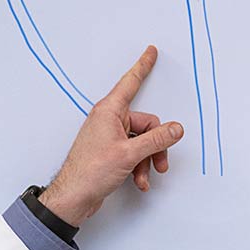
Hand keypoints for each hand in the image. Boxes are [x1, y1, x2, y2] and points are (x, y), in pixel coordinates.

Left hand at [38, 45, 186, 226]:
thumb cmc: (91, 171)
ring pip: (141, 142)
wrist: (74, 197)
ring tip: (144, 176)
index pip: (131, 82)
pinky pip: (133, 153)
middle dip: (155, 145)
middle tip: (160, 163)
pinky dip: (139, 167)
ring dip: (147, 160)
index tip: (150, 52)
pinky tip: (138, 181)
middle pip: (145, 124)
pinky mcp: (110, 152)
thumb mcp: (130, 154)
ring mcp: (109, 137)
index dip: (143, 66)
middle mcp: (109, 120)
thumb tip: (175, 129)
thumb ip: (156, 140)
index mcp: (109, 111)